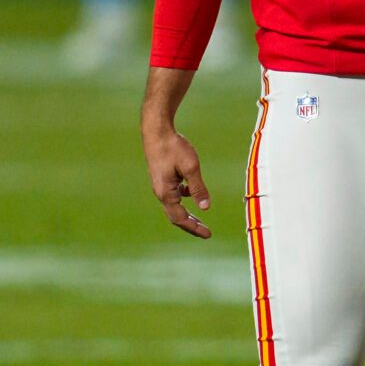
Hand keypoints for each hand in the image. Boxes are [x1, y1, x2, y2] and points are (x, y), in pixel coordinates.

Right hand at [144, 115, 212, 238]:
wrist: (156, 131)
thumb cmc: (173, 147)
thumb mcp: (191, 167)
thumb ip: (198, 188)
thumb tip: (206, 208)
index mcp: (166, 193)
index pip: (180, 218)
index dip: (194, 228)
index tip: (208, 235)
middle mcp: (161, 192)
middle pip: (175, 216)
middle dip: (190, 225)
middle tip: (205, 233)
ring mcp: (160, 185)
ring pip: (174, 206)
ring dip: (186, 214)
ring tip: (199, 220)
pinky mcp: (162, 178)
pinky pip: (173, 195)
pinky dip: (183, 199)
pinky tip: (191, 193)